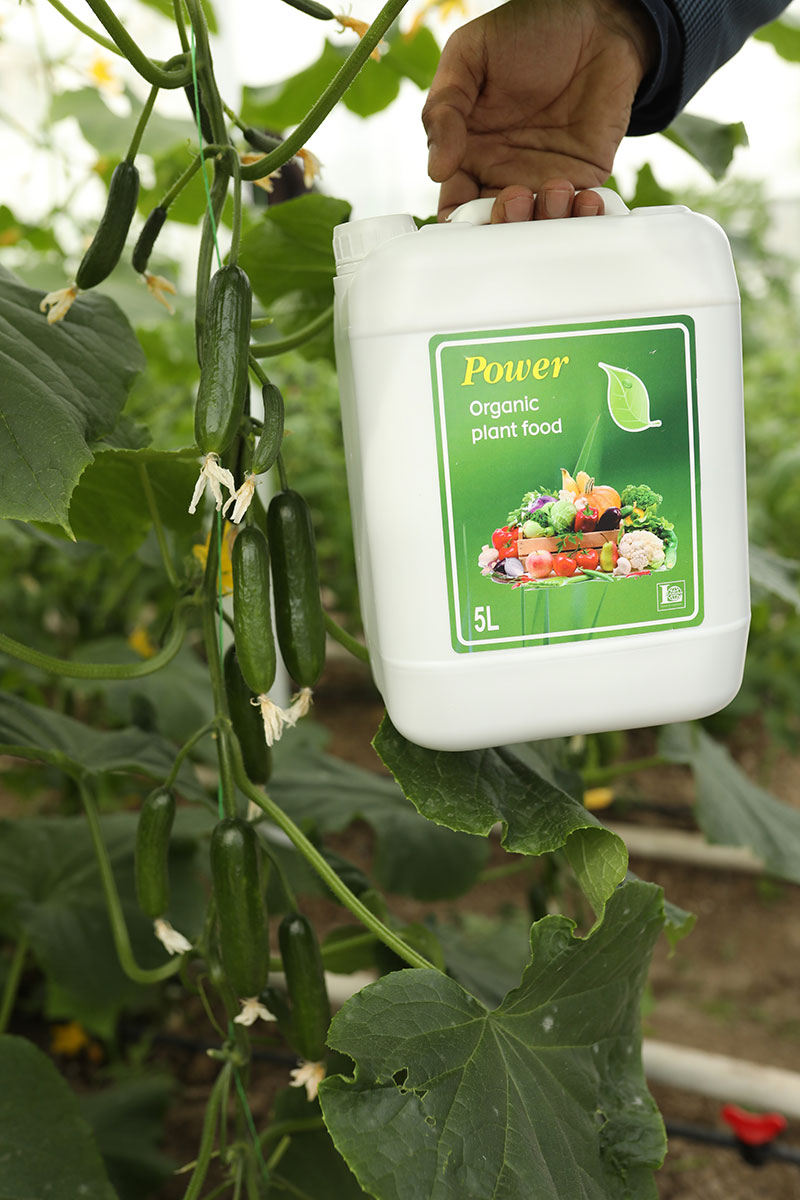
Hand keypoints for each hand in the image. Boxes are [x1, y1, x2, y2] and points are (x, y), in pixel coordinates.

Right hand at [422, 0, 655, 220]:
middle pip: (496, 228)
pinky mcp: (583, 179)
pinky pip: (579, 216)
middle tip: (516, 197)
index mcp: (469, 153)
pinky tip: (584, 197)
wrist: (596, 19)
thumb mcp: (469, 56)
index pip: (456, 208)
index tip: (468, 213)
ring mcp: (544, 179)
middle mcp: (504, 173)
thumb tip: (436, 169)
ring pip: (536, 228)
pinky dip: (582, 218)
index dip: (460, 223)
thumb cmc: (527, 31)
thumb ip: (443, 108)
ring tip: (556, 188)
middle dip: (504, 226)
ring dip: (544, 221)